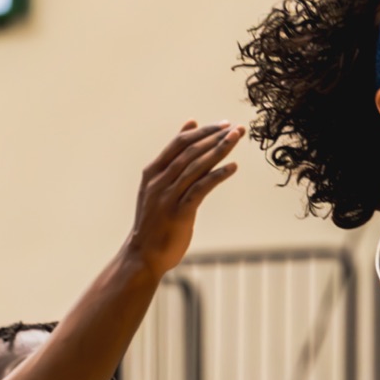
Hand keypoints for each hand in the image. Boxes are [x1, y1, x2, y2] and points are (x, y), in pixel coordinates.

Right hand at [127, 123, 241, 279]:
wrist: (142, 255)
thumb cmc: (154, 222)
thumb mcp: (158, 189)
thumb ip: (173, 163)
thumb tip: (188, 129)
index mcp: (153, 172)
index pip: (179, 143)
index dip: (202, 131)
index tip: (222, 124)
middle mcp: (159, 181)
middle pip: (190, 151)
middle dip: (214, 137)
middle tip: (236, 128)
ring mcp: (168, 196)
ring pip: (196, 166)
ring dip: (219, 150)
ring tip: (237, 139)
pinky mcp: (180, 213)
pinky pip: (201, 189)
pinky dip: (217, 176)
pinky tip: (233, 167)